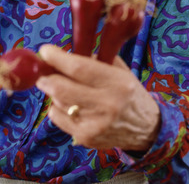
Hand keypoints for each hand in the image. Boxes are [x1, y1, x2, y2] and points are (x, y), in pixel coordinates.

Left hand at [35, 44, 159, 151]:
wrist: (145, 128)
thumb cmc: (129, 94)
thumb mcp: (120, 71)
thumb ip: (93, 60)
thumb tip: (63, 55)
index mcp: (117, 83)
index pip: (79, 68)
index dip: (56, 58)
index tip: (46, 51)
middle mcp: (107, 105)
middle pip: (61, 89)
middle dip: (46, 77)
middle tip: (43, 71)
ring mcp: (95, 124)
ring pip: (57, 103)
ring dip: (53, 92)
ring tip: (62, 87)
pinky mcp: (85, 137)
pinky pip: (57, 118)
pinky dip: (57, 107)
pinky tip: (69, 104)